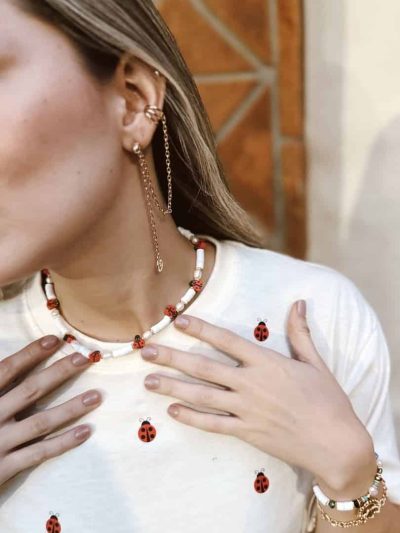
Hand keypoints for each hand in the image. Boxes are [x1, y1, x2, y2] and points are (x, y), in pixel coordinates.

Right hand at [0, 335, 101, 486]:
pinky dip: (64, 442)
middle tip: (85, 359)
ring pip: (41, 422)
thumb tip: (11, 365)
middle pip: (30, 391)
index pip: (7, 370)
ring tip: (96, 396)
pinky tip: (86, 431)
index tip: (55, 340)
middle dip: (59, 373)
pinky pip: (38, 453)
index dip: (30, 353)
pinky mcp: (3, 468)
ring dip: (71, 408)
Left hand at [141, 300, 373, 490]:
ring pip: (201, 395)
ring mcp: (246, 409)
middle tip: (146, 352)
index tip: (177, 321)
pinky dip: (191, 418)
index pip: (226, 340)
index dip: (201, 329)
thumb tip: (298, 303)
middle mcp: (251, 384)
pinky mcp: (246, 432)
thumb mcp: (315, 363)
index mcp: (267, 362)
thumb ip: (300, 333)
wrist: (336, 444)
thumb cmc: (328, 401)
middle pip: (204, 367)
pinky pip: (213, 424)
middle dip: (172, 358)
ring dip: (173, 386)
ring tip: (148, 380)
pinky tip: (171, 410)